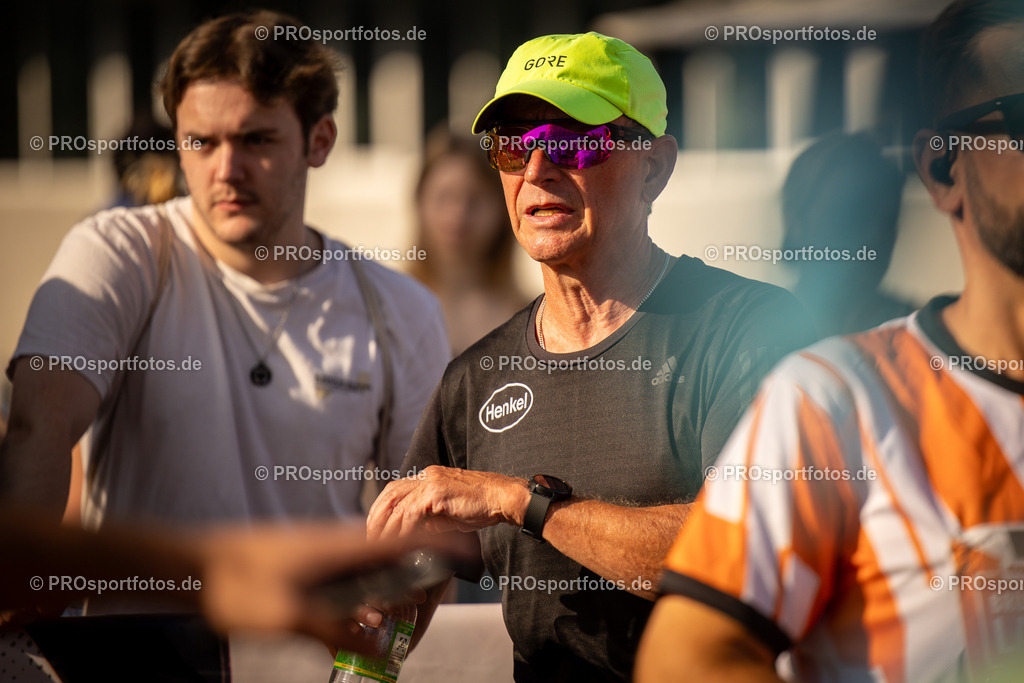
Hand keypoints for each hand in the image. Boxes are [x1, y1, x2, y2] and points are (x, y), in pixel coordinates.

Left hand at [193, 523, 436, 650]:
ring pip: (363, 570)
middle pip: (387, 557)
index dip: (433, 546)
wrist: (190, 565)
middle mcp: (332, 544)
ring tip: (389, 619)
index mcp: (338, 546)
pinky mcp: (301, 565)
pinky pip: (341, 579)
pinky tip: (348, 619)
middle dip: (410, 579)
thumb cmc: (234, 583)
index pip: (400, 542)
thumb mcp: (285, 616)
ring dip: (380, 591)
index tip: (462, 553)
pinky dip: (355, 596)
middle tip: (424, 605)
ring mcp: (316, 553)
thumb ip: (334, 630)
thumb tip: (375, 645)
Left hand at [367, 466, 529, 539]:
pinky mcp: (438, 492)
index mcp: (428, 477)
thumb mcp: (449, 513)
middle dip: (376, 518)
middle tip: (371, 539)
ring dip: (387, 527)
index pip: (394, 491)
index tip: (374, 529)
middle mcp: (426, 476)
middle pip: (389, 494)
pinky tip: (401, 542)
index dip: (380, 510)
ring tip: (382, 545)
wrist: (504, 497)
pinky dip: (403, 529)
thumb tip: (412, 533)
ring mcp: (431, 482)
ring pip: (397, 504)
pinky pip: (412, 513)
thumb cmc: (482, 506)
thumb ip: (430, 519)